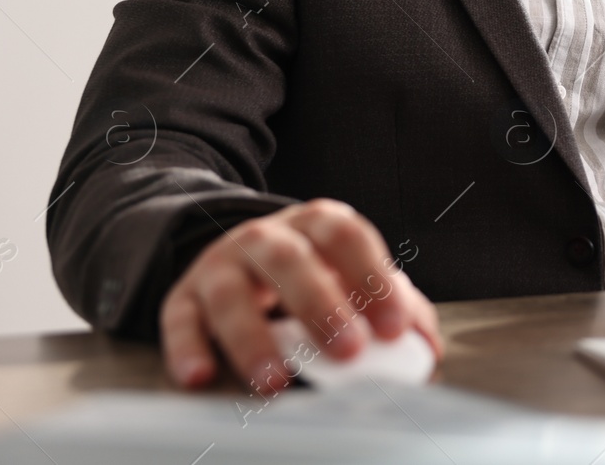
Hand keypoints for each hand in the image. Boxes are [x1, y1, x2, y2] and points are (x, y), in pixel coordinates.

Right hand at [159, 198, 442, 391]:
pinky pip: (179, 319)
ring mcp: (221, 264)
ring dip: (253, 339)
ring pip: (231, 293)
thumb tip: (425, 348)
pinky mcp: (183, 296)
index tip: (393, 327)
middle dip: (320, 305)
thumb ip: (394, 307)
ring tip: (275, 381)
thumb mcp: (351, 277)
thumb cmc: (312, 273)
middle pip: (290, 260)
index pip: (347, 237)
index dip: (373, 279)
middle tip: (348, 351)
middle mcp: (267, 237)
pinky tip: (201, 376)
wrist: (240, 256)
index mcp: (317, 224)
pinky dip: (186, 348)